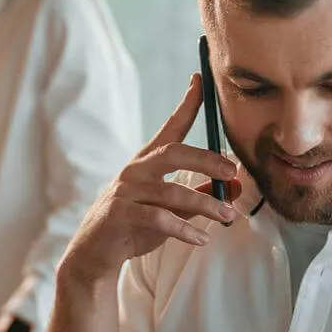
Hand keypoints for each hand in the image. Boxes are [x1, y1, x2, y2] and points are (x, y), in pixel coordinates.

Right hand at [58, 76, 241, 286]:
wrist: (95, 252)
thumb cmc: (135, 225)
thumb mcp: (170, 209)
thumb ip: (200, 196)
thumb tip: (236, 188)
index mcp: (148, 162)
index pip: (170, 127)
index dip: (187, 103)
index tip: (200, 79)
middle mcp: (136, 170)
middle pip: (174, 152)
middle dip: (206, 159)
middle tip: (232, 171)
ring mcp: (126, 191)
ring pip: (172, 191)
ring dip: (204, 204)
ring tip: (227, 216)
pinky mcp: (121, 214)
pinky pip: (158, 218)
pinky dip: (184, 229)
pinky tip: (201, 239)